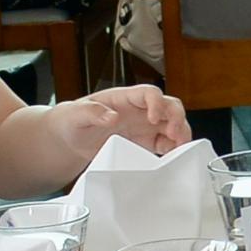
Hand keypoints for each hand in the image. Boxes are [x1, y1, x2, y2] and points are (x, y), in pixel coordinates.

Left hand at [48, 82, 192, 162]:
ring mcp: (144, 126)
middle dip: (177, 118)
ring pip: (172, 124)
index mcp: (124, 98)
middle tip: (175, 135)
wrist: (69, 138)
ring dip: (180, 134)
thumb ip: (92, 112)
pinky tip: (172, 157)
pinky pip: (166, 143)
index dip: (156, 103)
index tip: (153, 119)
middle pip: (169, 106)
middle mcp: (139, 110)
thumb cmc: (72, 120)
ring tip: (179, 148)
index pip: (149, 93)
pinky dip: (173, 149)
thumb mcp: (75, 114)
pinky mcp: (145, 142)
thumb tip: (111, 116)